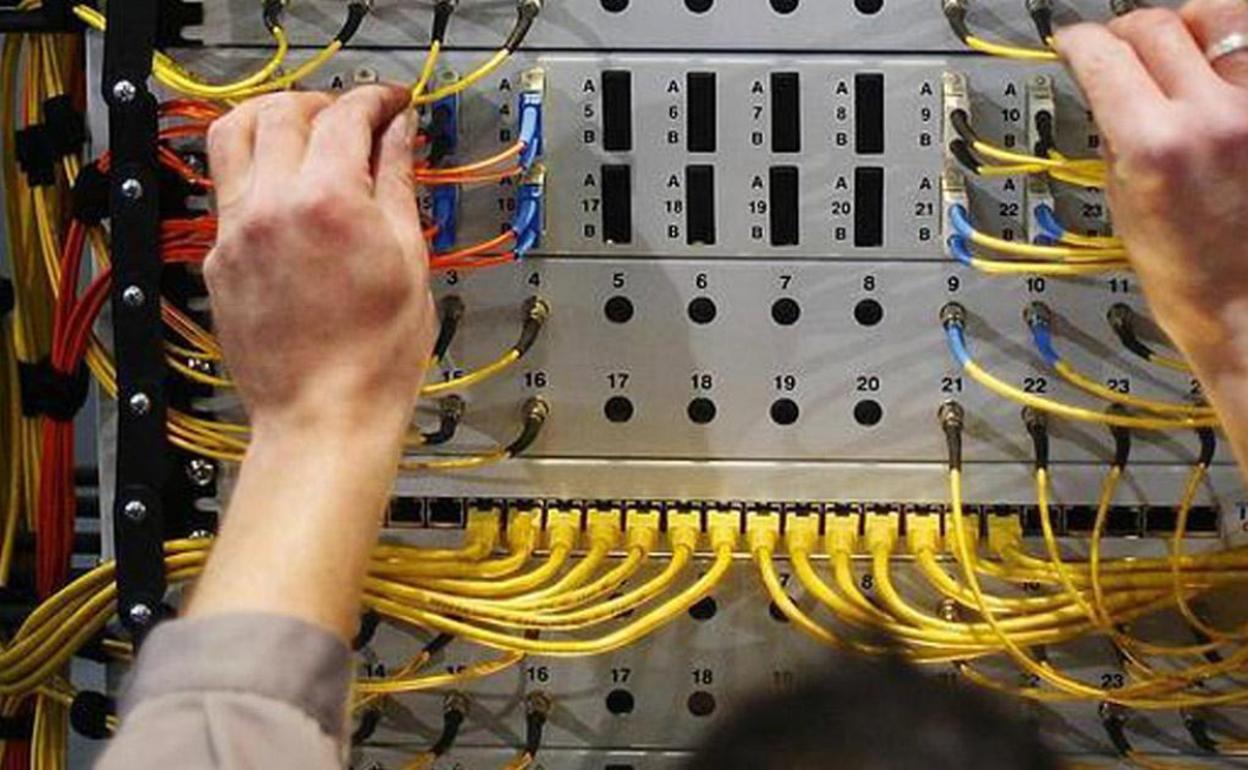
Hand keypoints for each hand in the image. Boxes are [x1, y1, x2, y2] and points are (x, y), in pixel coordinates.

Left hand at [188, 86, 433, 636]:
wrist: (324, 415)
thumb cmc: (379, 354)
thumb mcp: (408, 260)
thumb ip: (397, 185)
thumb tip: (400, 135)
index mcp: (329, 200)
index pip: (347, 116)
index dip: (375, 99)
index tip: (395, 102)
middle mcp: (272, 203)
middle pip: (285, 112)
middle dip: (326, 102)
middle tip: (357, 119)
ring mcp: (236, 229)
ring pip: (234, 134)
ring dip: (273, 119)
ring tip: (306, 136)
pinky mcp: (218, 256)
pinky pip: (227, 187)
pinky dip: (256, 169)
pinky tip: (288, 193)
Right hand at [1056, 0, 1247, 369]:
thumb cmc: (1187, 273)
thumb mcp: (1123, 199)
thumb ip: (1117, 129)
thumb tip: (1109, 82)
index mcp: (1155, 146)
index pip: (1104, 56)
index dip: (1078, 41)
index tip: (1071, 42)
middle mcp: (1213, 116)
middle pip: (1159, 25)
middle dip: (1127, 31)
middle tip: (1118, 46)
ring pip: (1221, 15)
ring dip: (1189, 25)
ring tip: (1179, 50)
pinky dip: (1229, 51)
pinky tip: (1216, 74)